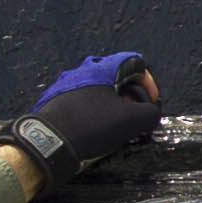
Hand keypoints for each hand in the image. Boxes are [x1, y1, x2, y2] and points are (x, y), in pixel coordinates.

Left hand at [0, 52, 162, 201]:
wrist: (48, 140)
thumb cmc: (89, 125)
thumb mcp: (130, 121)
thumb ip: (149, 114)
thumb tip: (152, 114)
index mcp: (102, 68)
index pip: (135, 62)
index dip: (149, 82)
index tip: (150, 102)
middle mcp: (83, 70)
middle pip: (116, 76)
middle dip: (130, 95)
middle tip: (133, 113)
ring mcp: (67, 85)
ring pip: (99, 89)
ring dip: (112, 104)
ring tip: (115, 124)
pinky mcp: (56, 100)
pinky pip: (83, 101)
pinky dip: (94, 111)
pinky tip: (95, 129)